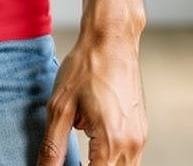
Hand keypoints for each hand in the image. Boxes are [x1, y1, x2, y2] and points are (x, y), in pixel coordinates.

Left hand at [37, 32, 146, 164]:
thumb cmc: (86, 66)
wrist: (111, 38)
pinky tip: (92, 146)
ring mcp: (139, 138)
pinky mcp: (140, 131)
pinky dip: (110, 160)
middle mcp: (132, 144)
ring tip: (79, 157)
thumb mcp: (60, 107)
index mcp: (113, 141)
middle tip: (68, 161)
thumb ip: (52, 147)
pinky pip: (128, 159)